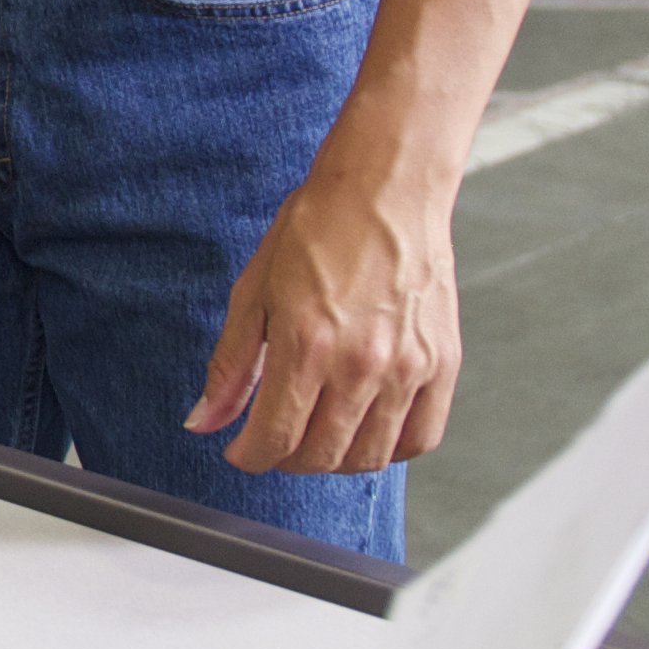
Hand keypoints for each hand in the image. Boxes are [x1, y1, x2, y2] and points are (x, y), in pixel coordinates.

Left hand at [188, 157, 459, 472]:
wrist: (386, 189)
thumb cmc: (319, 228)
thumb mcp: (255, 291)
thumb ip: (230, 365)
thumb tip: (204, 421)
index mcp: (307, 344)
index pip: (275, 438)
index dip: (250, 457)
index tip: (242, 453)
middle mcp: (361, 364)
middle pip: (322, 456)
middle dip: (288, 459)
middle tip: (277, 440)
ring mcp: (408, 367)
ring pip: (371, 457)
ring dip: (336, 459)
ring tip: (319, 433)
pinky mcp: (443, 363)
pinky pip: (422, 437)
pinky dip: (392, 448)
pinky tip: (368, 428)